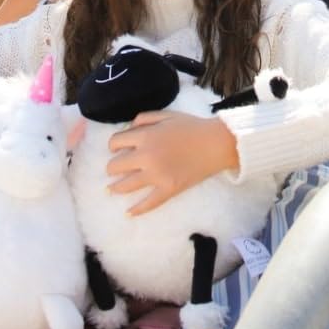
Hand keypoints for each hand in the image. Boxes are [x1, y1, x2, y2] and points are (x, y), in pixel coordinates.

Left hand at [106, 110, 238, 215]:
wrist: (217, 143)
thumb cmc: (193, 127)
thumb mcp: (167, 115)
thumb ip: (145, 118)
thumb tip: (127, 129)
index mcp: (145, 136)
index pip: (115, 143)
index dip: (113, 146)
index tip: (117, 149)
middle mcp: (146, 156)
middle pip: (115, 166)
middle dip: (112, 167)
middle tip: (115, 169)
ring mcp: (156, 175)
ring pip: (125, 186)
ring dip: (115, 188)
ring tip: (112, 189)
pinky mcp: (168, 189)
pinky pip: (148, 203)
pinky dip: (137, 210)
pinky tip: (128, 213)